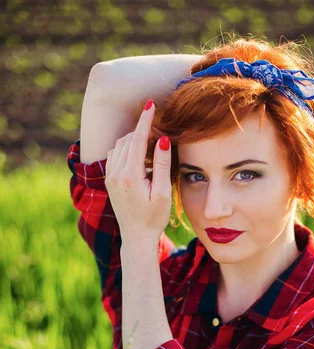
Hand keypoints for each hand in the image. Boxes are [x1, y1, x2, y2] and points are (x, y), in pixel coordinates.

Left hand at [105, 100, 171, 239]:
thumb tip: (162, 139)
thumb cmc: (154, 217)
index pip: (136, 139)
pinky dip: (127, 149)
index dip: (144, 120)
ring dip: (134, 140)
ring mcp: (109, 177)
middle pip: (127, 140)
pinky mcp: (109, 180)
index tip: (151, 104)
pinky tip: (140, 157)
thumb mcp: (162, 193)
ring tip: (152, 146)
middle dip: (141, 131)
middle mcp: (115, 174)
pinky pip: (115, 155)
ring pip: (119, 146)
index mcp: (129, 175)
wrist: (136, 237)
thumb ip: (161, 164)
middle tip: (159, 132)